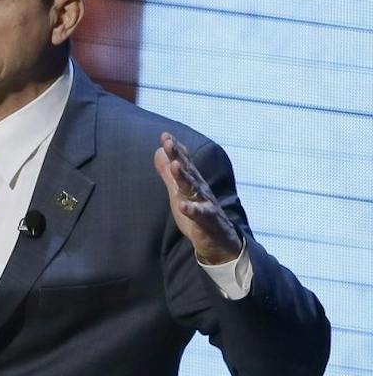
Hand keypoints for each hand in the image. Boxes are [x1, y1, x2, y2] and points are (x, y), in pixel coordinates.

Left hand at [154, 132, 243, 265]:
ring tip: (175, 166)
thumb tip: (157, 152)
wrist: (217, 240)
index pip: (183, 162)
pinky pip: (199, 214)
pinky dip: (192, 210)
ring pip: (193, 189)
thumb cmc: (196, 213)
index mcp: (192, 182)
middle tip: (168, 142)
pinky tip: (184, 205)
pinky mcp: (207, 220)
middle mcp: (200, 189)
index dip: (174, 149)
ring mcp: (205, 204)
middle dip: (178, 156)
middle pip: (187, 171)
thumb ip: (167, 173)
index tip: (165, 135)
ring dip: (184, 177)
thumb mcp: (178, 192)